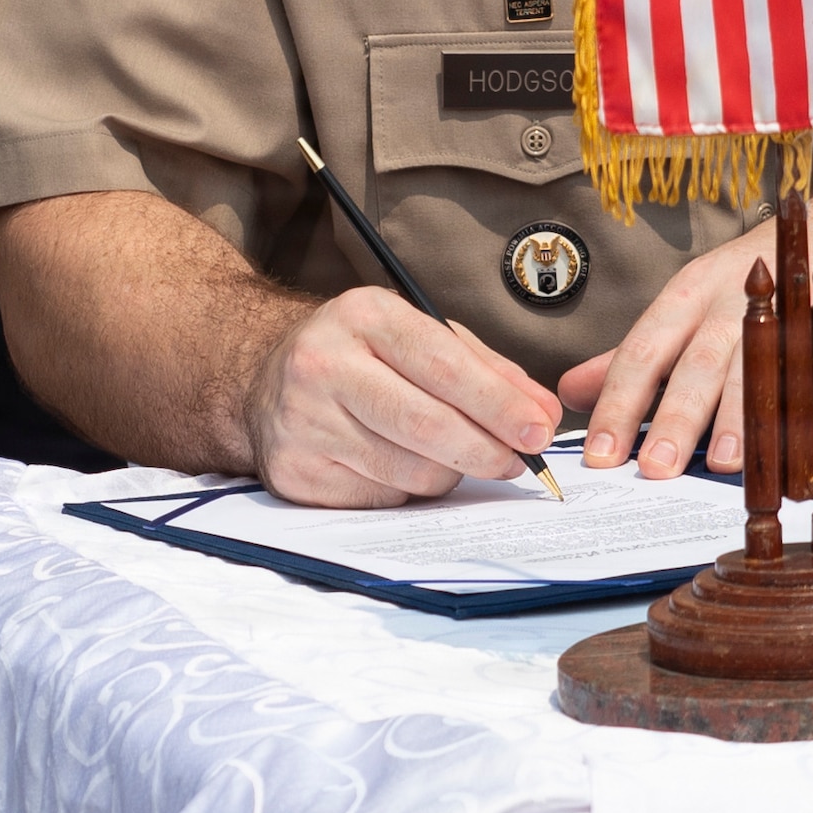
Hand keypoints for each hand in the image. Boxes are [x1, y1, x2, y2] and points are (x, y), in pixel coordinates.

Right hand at [245, 286, 561, 506]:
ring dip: (449, 473)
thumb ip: (487, 371)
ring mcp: (303, 421)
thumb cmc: (362, 356)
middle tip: (517, 462)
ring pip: (410, 470)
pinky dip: (406, 489)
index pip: (444, 366)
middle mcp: (323, 363)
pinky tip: (398, 464)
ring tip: (451, 455)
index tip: (538, 431)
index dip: (499, 404)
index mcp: (363, 315)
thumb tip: (543, 414)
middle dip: (486, 450)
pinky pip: (381, 497)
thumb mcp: (420, 337)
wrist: (269, 380)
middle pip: (427, 424)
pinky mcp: (295, 471)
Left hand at [557, 186, 812, 478]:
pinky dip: (803, 417)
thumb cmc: (761, 289)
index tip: (599, 453)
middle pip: (695, 364)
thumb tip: (570, 391)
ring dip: (738, 419)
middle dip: (673, 418)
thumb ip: (635, 358)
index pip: (640, 354)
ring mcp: (785, 315)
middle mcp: (728, 305)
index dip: (618, 404)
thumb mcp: (689, 312)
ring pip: (756, 372)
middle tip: (653, 468)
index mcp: (684, 300)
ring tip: (722, 463)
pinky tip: (791, 452)